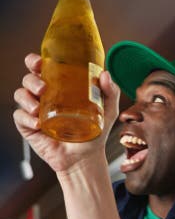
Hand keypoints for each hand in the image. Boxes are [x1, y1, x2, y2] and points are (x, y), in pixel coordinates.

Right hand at [13, 53, 120, 174]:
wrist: (86, 157)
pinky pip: (19, 117)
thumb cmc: (95, 132)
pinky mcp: (28, 126)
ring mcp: (34, 111)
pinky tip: (37, 123)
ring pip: (20, 95)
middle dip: (31, 80)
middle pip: (28, 79)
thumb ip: (110, 92)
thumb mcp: (108, 111)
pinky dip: (25, 117)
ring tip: (38, 109)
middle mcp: (44, 96)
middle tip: (43, 88)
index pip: (41, 69)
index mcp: (58, 87)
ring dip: (26, 98)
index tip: (39, 62)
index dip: (34, 62)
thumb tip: (105, 74)